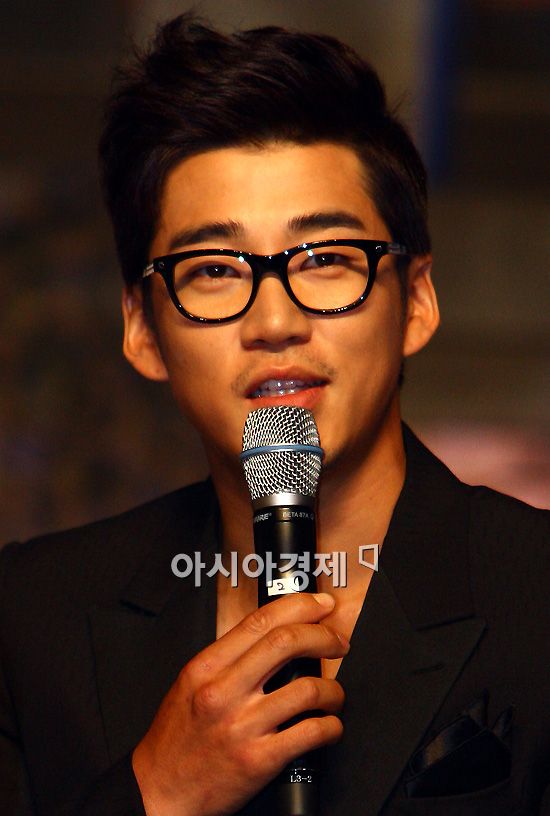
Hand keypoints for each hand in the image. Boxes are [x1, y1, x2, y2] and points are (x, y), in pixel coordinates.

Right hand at [132, 592, 346, 815]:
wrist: (158, 793)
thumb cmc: (175, 741)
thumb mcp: (190, 685)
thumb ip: (227, 659)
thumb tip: (273, 637)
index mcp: (206, 668)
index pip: (260, 620)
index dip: (300, 605)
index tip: (321, 605)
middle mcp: (223, 692)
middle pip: (287, 642)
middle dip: (324, 636)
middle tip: (338, 643)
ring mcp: (242, 726)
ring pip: (307, 689)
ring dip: (333, 689)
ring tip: (333, 695)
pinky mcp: (259, 761)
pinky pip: (311, 733)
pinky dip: (331, 726)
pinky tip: (329, 727)